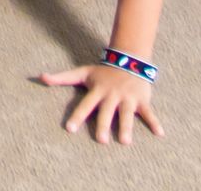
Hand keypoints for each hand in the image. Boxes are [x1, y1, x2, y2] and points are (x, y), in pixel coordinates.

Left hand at [36, 63, 160, 143]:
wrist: (128, 60)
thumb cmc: (102, 72)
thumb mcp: (82, 72)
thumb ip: (62, 77)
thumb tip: (40, 77)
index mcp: (97, 91)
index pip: (85, 105)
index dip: (77, 116)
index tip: (69, 129)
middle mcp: (112, 95)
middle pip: (107, 112)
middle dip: (104, 125)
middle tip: (102, 140)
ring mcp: (127, 97)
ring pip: (127, 114)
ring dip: (127, 127)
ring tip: (126, 141)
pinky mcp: (141, 100)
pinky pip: (149, 112)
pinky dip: (155, 122)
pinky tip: (160, 134)